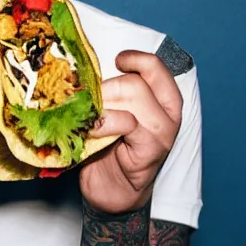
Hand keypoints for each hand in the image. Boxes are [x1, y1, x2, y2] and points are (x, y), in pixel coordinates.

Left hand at [79, 50, 183, 214]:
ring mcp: (162, 132)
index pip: (155, 67)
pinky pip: (127, 122)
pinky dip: (103, 122)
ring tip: (88, 119)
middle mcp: (167, 113)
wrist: (110, 187)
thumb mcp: (108, 107)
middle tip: (87, 105)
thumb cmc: (107, 142)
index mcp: (160, 98)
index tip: (117, 60)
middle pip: (134, 81)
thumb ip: (106, 87)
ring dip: (102, 103)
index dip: (136, 59)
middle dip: (104, 88)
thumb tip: (78, 65)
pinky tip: (92, 132)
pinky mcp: (152, 150)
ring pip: (132, 94)